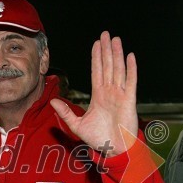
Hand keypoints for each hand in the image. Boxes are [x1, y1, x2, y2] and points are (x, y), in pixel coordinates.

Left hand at [50, 31, 137, 156]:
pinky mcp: (129, 100)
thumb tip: (51, 100)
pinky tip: (130, 56)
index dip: (96, 58)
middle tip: (105, 33)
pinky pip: (130, 81)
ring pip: (118, 69)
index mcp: (98, 96)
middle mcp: (110, 92)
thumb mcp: (76, 125)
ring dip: (117, 54)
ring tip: (115, 39)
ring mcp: (120, 95)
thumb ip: (65, 112)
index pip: (96, 72)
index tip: (95, 44)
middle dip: (106, 50)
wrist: (113, 149)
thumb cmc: (98, 139)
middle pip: (107, 66)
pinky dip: (131, 68)